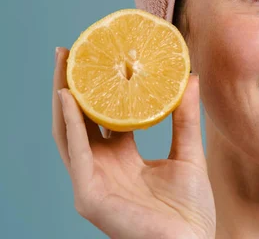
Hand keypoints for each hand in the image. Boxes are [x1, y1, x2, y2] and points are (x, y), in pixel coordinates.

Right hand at [52, 47, 215, 238]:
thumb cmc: (190, 211)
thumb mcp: (188, 154)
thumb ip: (185, 118)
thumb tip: (189, 77)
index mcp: (123, 158)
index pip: (105, 116)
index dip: (104, 87)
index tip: (106, 55)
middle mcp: (103, 167)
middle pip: (82, 119)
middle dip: (76, 84)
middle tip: (75, 49)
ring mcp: (93, 181)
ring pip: (70, 132)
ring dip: (65, 96)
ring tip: (66, 62)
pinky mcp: (89, 196)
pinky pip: (75, 155)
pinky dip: (70, 125)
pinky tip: (68, 98)